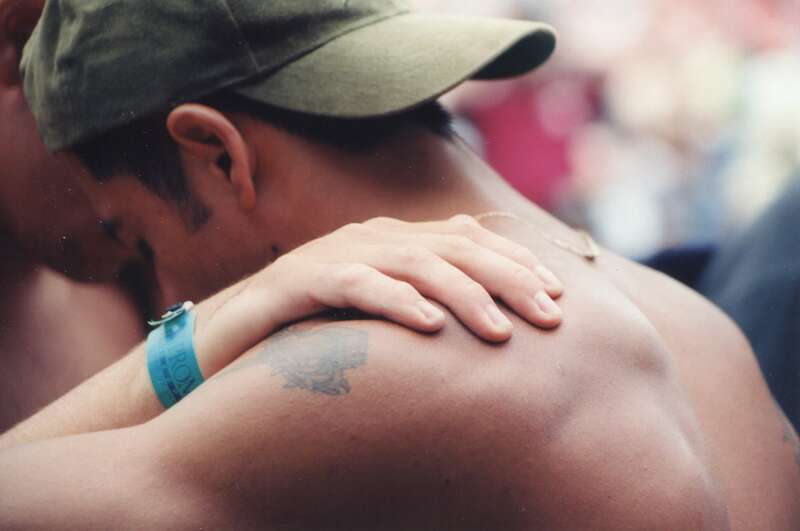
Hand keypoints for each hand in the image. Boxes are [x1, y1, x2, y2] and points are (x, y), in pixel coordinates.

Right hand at [197, 215, 562, 375]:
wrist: (231, 332)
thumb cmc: (314, 326)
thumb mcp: (378, 308)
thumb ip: (423, 297)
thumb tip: (478, 314)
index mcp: (393, 238)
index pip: (467, 238)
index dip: (514, 261)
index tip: (556, 294)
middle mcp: (371, 237)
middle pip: (452, 248)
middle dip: (506, 279)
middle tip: (549, 315)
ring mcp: (335, 254)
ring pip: (413, 263)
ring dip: (462, 295)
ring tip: (499, 331)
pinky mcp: (301, 281)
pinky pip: (355, 285)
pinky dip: (394, 301)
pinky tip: (428, 326)